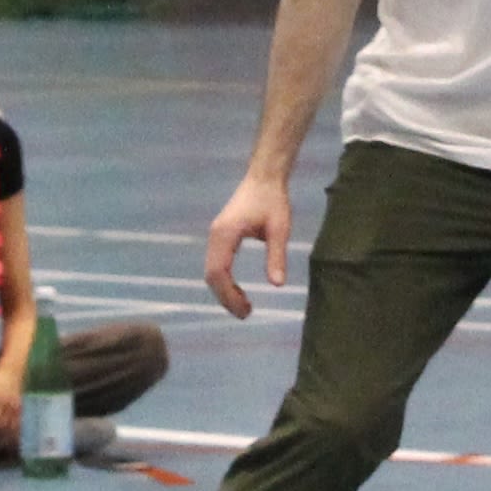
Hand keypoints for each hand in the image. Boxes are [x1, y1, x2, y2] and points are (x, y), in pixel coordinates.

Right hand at [203, 173, 293, 317]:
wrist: (264, 176)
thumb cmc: (273, 200)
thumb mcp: (279, 228)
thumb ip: (277, 256)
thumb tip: (277, 285)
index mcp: (225, 234)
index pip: (219, 273)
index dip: (229, 295)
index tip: (246, 310)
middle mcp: (215, 236)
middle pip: (211, 275)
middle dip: (225, 297)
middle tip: (246, 314)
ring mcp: (215, 235)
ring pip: (211, 271)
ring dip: (224, 291)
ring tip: (244, 307)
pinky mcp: (220, 235)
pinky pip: (216, 264)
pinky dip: (224, 281)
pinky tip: (238, 291)